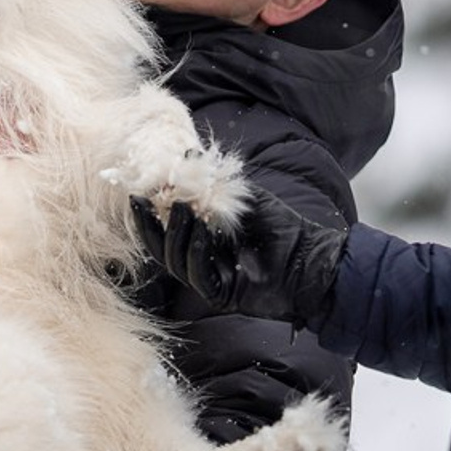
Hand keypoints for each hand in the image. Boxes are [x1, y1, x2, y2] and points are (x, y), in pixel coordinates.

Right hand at [131, 184, 346, 325]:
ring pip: (175, 260)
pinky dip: (197, 250)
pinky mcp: (219, 295)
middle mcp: (199, 261)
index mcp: (201, 240)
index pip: (164, 227)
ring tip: (181, 206)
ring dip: (175, 232)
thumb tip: (187, 155)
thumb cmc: (282, 227)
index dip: (149, 211)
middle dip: (149, 223)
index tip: (139, 189)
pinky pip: (197, 274)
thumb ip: (214, 181)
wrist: (312, 259)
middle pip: (161, 247)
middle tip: (142, 199)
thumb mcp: (244, 196)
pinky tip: (203, 229)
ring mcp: (208, 279)